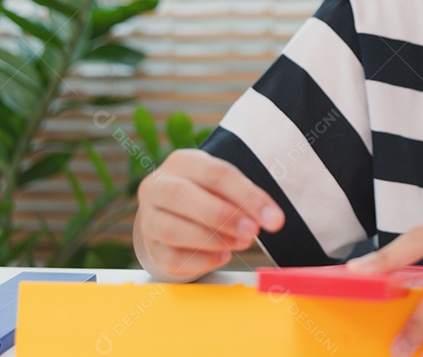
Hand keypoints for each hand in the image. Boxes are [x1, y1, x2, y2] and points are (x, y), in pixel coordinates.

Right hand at [135, 149, 284, 281]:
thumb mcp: (225, 185)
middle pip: (182, 196)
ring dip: (212, 239)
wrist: (175, 211)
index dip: (247, 196)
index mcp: (181, 162)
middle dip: (223, 216)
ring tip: (242, 243)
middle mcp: (157, 186)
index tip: (274, 218)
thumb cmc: (208, 193)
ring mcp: (149, 218)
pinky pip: (171, 258)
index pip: (215, 174)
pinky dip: (201, 260)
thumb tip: (270, 218)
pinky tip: (223, 256)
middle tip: (253, 231)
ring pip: (172, 229)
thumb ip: (245, 198)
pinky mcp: (151, 247)